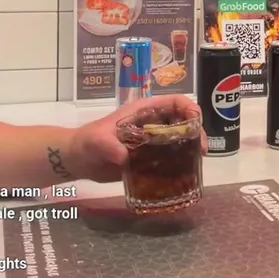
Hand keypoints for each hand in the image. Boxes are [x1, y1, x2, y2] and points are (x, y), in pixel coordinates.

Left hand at [68, 95, 206, 182]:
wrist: (77, 160)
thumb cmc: (87, 142)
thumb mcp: (97, 140)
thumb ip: (109, 145)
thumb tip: (124, 157)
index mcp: (145, 111)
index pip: (176, 102)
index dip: (190, 109)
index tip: (196, 126)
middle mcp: (153, 123)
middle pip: (184, 121)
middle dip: (196, 133)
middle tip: (201, 151)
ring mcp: (153, 141)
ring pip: (180, 140)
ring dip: (191, 149)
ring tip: (196, 164)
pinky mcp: (150, 158)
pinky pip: (170, 158)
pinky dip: (180, 164)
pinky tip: (184, 175)